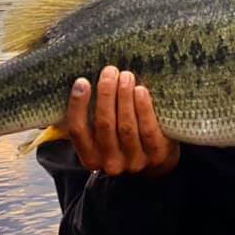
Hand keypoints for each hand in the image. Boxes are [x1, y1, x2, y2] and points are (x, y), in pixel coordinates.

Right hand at [65, 65, 179, 176]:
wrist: (157, 157)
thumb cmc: (121, 134)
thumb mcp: (100, 132)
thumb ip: (87, 114)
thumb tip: (78, 84)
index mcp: (90, 157)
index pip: (78, 131)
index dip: (78, 105)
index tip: (82, 81)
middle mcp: (110, 163)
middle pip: (104, 124)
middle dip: (106, 93)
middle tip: (110, 71)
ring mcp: (134, 161)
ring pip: (126, 126)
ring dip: (124, 96)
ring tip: (126, 76)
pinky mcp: (157, 155)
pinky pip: (148, 130)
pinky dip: (143, 108)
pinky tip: (140, 90)